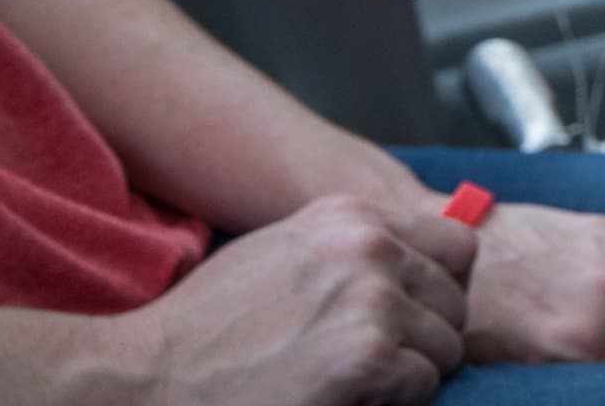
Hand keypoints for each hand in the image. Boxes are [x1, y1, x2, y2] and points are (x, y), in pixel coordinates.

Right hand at [121, 195, 469, 405]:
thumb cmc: (206, 329)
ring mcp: (371, 299)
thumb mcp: (284, 255)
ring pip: (447, 345)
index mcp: (351, 217)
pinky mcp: (367, 355)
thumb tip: (414, 265)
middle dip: (427, 335)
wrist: (147, 377)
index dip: (441, 290)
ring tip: (351, 381)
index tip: (414, 317)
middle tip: (374, 362)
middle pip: (457, 299)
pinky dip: (395, 400)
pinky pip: (425, 382)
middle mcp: (368, 246)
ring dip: (410, 372)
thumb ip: (350, 250)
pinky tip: (345, 398)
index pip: (457, 245)